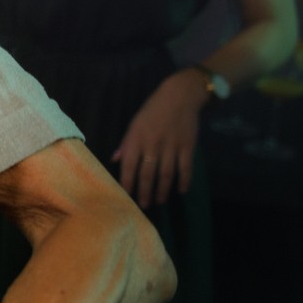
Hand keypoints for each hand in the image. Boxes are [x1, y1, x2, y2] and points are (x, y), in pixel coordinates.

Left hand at [112, 70, 204, 206]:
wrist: (179, 96)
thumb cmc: (152, 111)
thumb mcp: (134, 124)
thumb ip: (126, 144)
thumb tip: (114, 160)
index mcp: (136, 139)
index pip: (129, 165)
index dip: (127, 182)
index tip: (126, 196)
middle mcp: (152, 145)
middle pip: (147, 173)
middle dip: (144, 192)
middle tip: (143, 205)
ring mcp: (171, 146)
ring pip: (166, 174)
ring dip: (162, 190)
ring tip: (159, 201)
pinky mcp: (187, 146)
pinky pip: (185, 168)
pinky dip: (184, 181)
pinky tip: (181, 190)